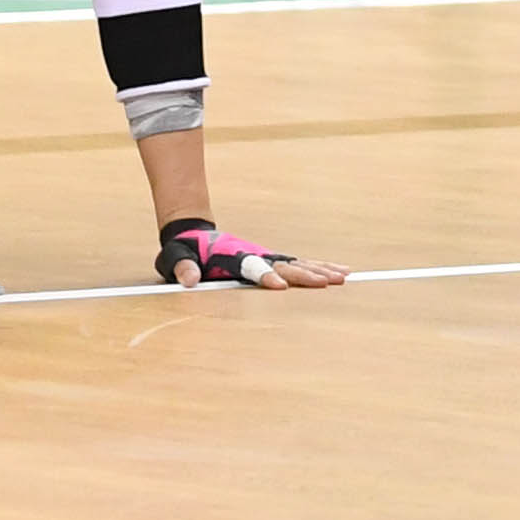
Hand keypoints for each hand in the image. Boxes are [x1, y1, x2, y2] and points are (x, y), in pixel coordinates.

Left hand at [157, 217, 350, 291]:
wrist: (195, 233)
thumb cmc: (185, 249)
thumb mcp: (176, 257)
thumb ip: (183, 267)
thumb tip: (189, 279)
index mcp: (233, 256)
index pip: (253, 268)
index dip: (266, 276)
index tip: (281, 286)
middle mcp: (255, 254)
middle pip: (284, 264)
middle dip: (306, 274)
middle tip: (328, 282)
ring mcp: (265, 255)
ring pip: (297, 263)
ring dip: (320, 270)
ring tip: (343, 277)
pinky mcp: (271, 259)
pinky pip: (298, 263)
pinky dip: (319, 266)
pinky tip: (338, 271)